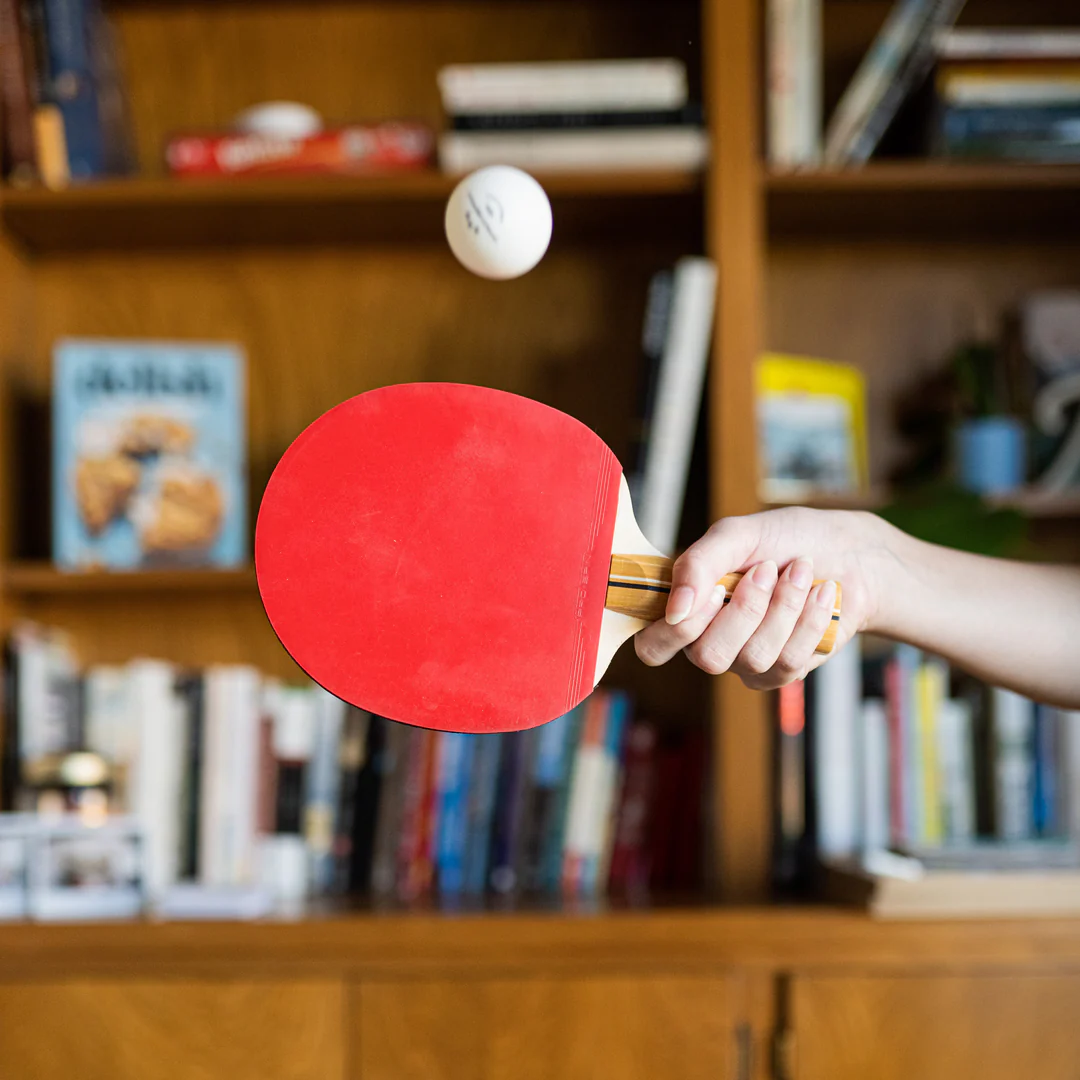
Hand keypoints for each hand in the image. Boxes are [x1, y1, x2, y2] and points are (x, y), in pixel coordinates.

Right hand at [634, 507, 886, 688]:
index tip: (716, 588)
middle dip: (745, 609)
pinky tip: (820, 593)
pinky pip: (790, 661)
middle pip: (707, 657)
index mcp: (686, 609)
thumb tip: (676, 608)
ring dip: (784, 606)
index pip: (653, 647)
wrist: (847, 552)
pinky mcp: (784, 672)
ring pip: (755, 657)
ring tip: (800, 571)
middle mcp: (709, 642)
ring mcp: (746, 662)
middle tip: (766, 570)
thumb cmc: (786, 540)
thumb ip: (698, 564)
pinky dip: (809, 618)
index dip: (678, 630)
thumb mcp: (736, 535)